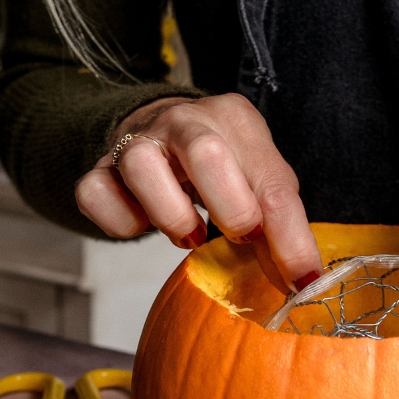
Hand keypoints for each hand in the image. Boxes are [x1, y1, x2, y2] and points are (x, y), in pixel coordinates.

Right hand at [75, 94, 323, 294]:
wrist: (157, 131)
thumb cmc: (222, 166)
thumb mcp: (259, 181)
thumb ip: (279, 223)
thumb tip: (300, 279)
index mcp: (235, 119)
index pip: (271, 182)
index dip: (290, 238)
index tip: (302, 279)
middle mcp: (184, 120)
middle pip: (205, 153)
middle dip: (231, 208)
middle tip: (240, 236)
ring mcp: (137, 140)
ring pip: (142, 167)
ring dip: (171, 216)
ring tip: (190, 234)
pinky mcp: (100, 167)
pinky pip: (97, 195)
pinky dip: (121, 222)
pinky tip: (144, 223)